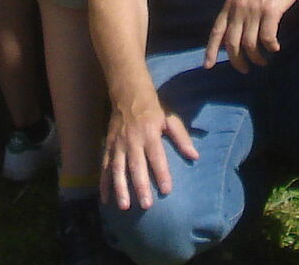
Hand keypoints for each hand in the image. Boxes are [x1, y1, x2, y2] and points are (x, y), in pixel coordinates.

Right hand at [102, 92, 198, 211]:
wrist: (128, 92)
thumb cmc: (153, 108)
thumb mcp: (170, 118)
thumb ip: (181, 138)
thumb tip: (195, 156)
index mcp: (150, 133)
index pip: (157, 156)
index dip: (162, 173)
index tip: (167, 190)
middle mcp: (132, 140)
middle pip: (136, 165)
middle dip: (140, 186)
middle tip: (146, 205)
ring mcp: (118, 143)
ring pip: (118, 168)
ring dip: (120, 188)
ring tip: (124, 206)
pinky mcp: (108, 145)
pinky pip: (104, 166)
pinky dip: (104, 183)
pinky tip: (106, 199)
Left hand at [204, 0, 298, 70]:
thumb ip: (237, 12)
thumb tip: (230, 37)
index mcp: (231, 2)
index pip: (217, 31)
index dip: (211, 50)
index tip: (208, 66)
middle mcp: (239, 6)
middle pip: (232, 43)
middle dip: (237, 61)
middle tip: (245, 70)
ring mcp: (254, 9)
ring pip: (250, 44)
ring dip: (256, 57)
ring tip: (262, 62)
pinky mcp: (271, 10)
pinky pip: (267, 37)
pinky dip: (270, 47)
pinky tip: (275, 48)